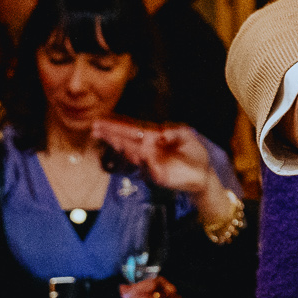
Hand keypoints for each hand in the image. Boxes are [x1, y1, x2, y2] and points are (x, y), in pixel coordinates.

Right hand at [93, 117, 216, 195]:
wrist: (203, 174)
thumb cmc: (192, 152)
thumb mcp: (186, 135)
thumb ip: (174, 131)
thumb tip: (161, 131)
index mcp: (152, 137)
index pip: (132, 130)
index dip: (116, 126)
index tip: (100, 121)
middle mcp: (147, 149)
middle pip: (126, 140)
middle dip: (111, 134)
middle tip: (94, 128)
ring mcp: (150, 163)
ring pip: (132, 153)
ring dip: (121, 144)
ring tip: (108, 136)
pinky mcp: (157, 175)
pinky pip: (147, 167)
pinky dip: (143, 160)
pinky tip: (135, 152)